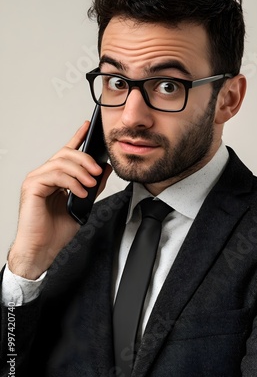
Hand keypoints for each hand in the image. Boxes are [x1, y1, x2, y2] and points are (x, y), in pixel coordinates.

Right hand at [8, 121, 111, 279]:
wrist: (43, 249)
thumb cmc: (56, 231)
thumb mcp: (82, 204)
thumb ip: (92, 186)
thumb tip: (104, 170)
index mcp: (55, 177)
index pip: (67, 152)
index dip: (77, 137)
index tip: (88, 126)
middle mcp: (44, 175)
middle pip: (66, 154)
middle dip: (86, 160)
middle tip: (98, 172)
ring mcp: (36, 179)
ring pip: (61, 162)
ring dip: (81, 171)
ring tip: (90, 184)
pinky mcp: (32, 186)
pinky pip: (54, 175)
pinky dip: (71, 182)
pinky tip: (80, 192)